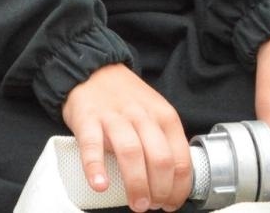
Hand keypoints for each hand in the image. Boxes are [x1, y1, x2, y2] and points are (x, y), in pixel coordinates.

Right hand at [62, 64, 191, 211]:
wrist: (93, 70)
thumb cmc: (125, 99)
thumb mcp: (155, 113)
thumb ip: (164, 141)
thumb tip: (172, 182)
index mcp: (165, 117)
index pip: (180, 159)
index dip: (179, 188)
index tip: (171, 203)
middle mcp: (143, 116)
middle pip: (160, 158)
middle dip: (160, 190)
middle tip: (152, 206)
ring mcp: (115, 117)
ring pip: (132, 153)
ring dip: (136, 184)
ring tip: (136, 204)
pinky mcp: (88, 119)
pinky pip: (92, 146)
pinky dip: (96, 168)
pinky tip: (100, 185)